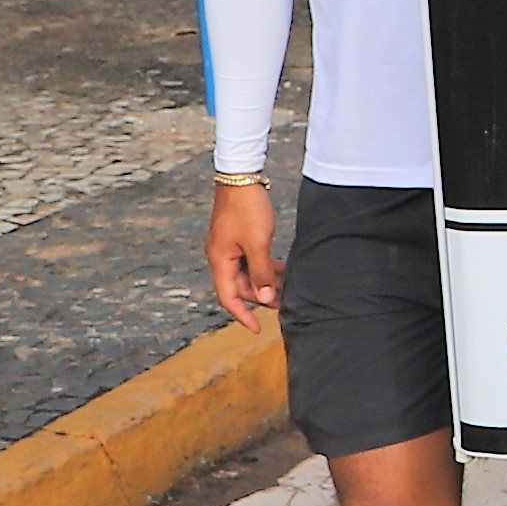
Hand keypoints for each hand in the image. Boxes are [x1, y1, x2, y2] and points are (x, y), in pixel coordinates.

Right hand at [207, 177, 284, 329]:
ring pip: (247, 272)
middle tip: (284, 302)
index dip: (243, 315)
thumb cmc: (248, 208)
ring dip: (264, 280)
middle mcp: (220, 256)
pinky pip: (250, 259)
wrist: (241, 176)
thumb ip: (262, 272)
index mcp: (220, 260)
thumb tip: (264, 298)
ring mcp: (228, 246)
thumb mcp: (258, 243)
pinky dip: (264, 265)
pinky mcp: (238, 236)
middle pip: (239, 286)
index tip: (258, 329)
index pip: (229, 297)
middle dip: (260, 296)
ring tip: (287, 287)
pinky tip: (282, 267)